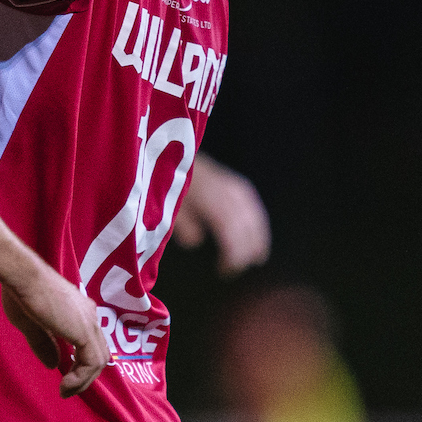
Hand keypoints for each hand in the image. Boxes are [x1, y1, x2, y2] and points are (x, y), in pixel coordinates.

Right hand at [1, 268, 108, 396]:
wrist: (23, 276)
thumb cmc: (21, 292)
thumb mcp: (32, 324)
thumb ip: (45, 344)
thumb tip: (54, 365)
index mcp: (79, 309)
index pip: (90, 341)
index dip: (81, 361)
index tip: (65, 375)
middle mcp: (89, 315)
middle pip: (99, 352)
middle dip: (85, 375)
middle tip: (68, 389)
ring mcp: (89, 323)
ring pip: (99, 360)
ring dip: (84, 381)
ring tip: (66, 391)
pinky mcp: (84, 332)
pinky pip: (92, 363)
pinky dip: (81, 379)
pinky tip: (66, 386)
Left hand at [173, 153, 268, 274]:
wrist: (168, 150)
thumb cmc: (163, 181)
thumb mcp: (163, 201)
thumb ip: (180, 221)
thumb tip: (195, 241)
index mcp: (206, 193)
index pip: (228, 226)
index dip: (231, 251)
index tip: (224, 270)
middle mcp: (224, 188)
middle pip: (244, 223)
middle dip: (244, 250)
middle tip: (234, 270)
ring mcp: (231, 184)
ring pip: (253, 215)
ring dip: (256, 238)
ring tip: (256, 259)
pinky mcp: (234, 184)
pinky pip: (252, 208)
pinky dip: (257, 225)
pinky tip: (257, 239)